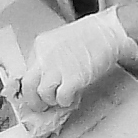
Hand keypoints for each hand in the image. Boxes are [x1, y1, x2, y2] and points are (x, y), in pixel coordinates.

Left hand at [17, 8, 137, 112]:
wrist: (110, 31)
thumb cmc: (91, 35)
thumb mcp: (61, 42)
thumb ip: (50, 59)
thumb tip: (48, 80)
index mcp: (40, 46)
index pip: (27, 72)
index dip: (33, 86)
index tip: (38, 93)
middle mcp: (44, 57)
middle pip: (28, 86)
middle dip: (34, 100)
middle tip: (42, 106)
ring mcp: (57, 68)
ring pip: (42, 94)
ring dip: (51, 101)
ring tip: (61, 99)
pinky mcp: (72, 79)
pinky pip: (61, 99)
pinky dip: (66, 102)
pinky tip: (73, 97)